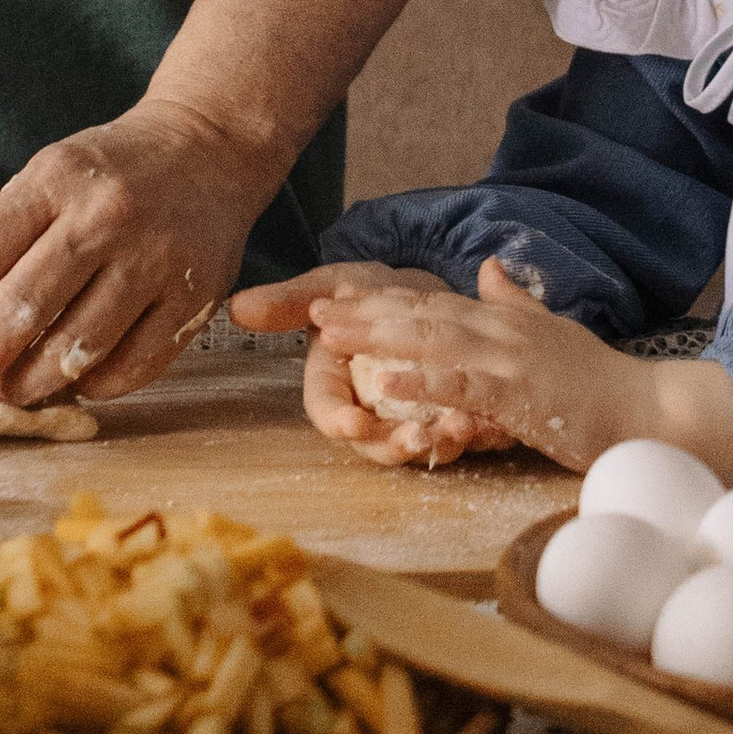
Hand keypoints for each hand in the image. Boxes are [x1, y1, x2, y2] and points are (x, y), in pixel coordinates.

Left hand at [0, 97, 275, 409]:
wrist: (210, 148)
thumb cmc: (112, 171)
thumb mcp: (49, 174)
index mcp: (55, 178)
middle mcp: (106, 216)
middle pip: (24, 308)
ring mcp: (155, 258)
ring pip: (78, 346)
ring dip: (33, 383)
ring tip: (9, 393)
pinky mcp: (196, 296)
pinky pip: (133, 365)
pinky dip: (94, 386)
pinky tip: (74, 384)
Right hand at [229, 261, 477, 463]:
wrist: (419, 292)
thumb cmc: (368, 292)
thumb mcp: (327, 286)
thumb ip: (288, 302)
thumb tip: (237, 308)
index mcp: (336, 386)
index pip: (329, 413)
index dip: (339, 422)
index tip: (354, 424)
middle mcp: (371, 412)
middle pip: (377, 445)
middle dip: (397, 446)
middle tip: (420, 437)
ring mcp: (410, 419)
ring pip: (422, 447)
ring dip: (442, 444)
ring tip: (462, 428)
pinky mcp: (448, 418)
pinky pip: (462, 437)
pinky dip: (479, 435)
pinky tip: (495, 425)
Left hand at [304, 259, 732, 478]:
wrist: (653, 412)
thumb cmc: (602, 384)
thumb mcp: (553, 335)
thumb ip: (517, 303)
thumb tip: (492, 268)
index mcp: (504, 320)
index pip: (433, 304)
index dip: (382, 300)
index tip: (336, 297)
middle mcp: (502, 330)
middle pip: (421, 314)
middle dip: (364, 312)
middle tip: (313, 309)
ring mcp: (510, 359)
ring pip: (432, 341)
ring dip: (376, 336)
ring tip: (328, 335)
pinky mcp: (520, 394)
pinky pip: (460, 386)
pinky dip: (419, 381)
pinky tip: (381, 383)